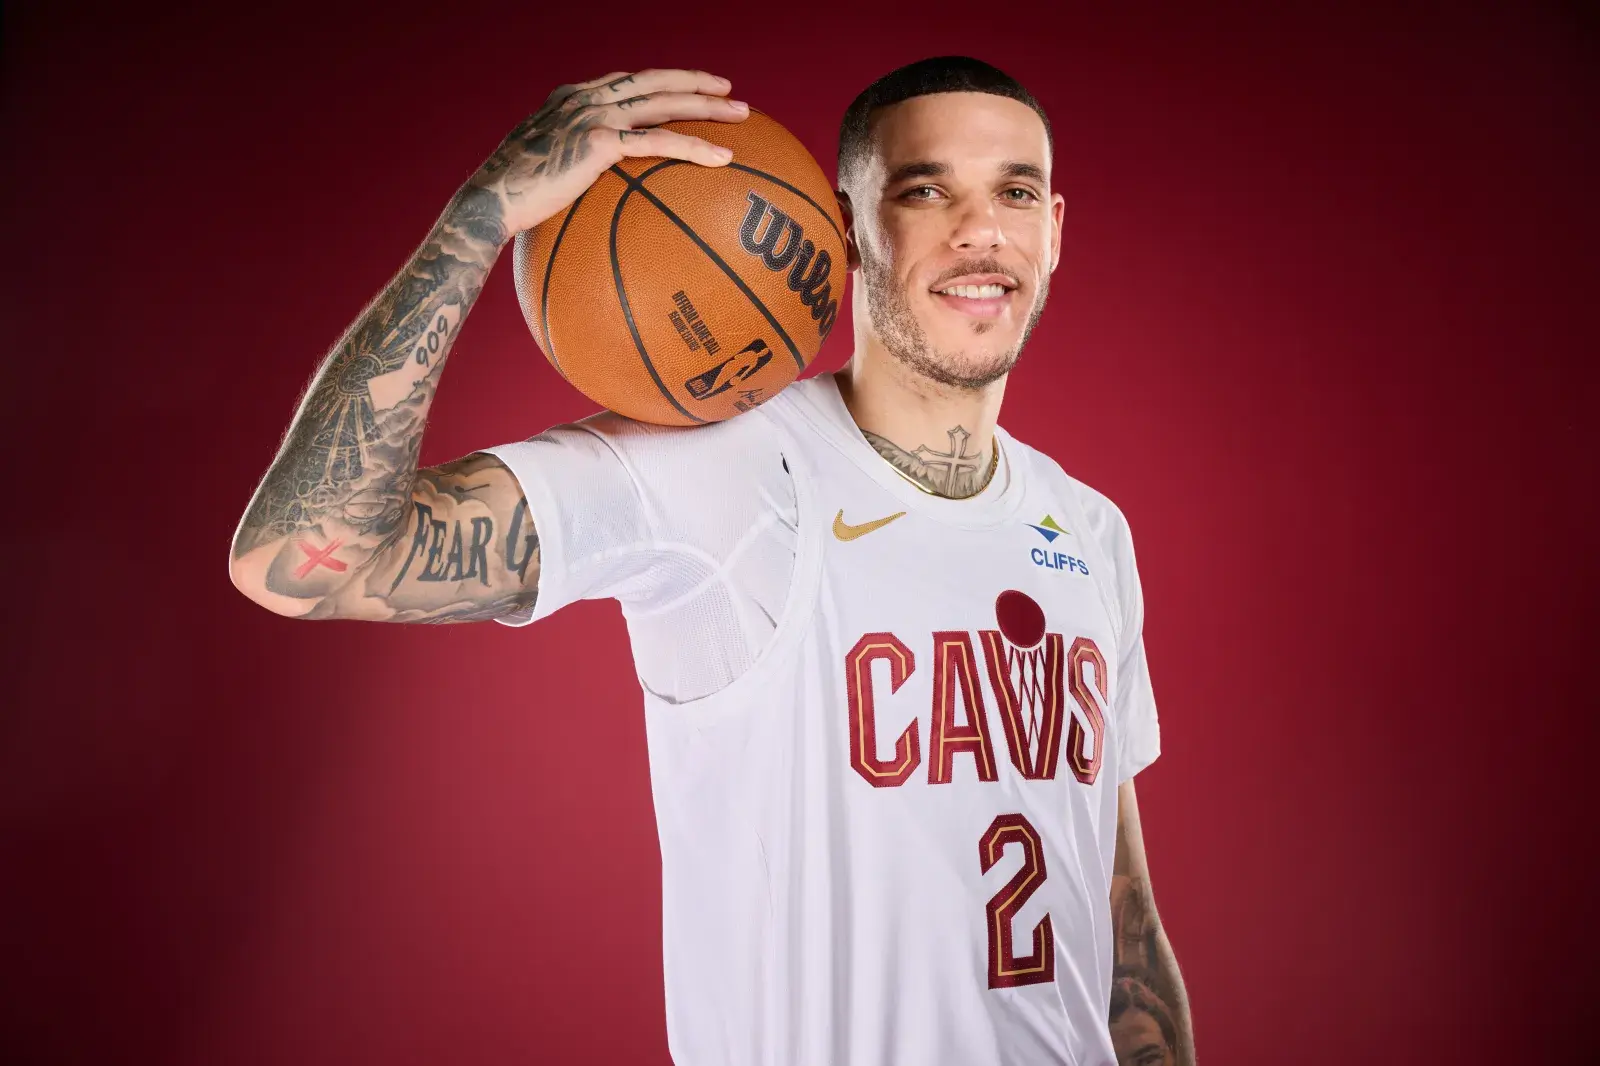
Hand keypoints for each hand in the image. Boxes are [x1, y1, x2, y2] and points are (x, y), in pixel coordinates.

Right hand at [466, 68, 747, 238]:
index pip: (627, 82)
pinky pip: (658, 141)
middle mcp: (584, 98)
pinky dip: (693, 146)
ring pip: (663, 103)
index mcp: (571, 99)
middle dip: (695, 83)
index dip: (662, 81)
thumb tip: (585, 194)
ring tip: (742, 116)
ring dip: (707, 107)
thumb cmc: (511, 199)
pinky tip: (722, 157)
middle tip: (729, 92)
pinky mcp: (598, 141)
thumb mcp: (540, 172)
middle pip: (653, 82)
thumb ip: (568, 168)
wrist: (488, 202)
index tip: (691, 87)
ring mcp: (591, 115)